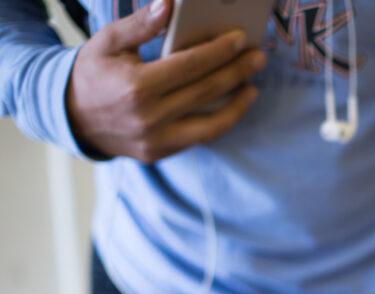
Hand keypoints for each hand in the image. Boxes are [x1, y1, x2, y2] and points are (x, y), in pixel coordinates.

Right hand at [66, 0, 266, 161]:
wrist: (71, 117)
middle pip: (206, 91)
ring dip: (237, 104)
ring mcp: (156, 140)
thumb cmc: (94, 73)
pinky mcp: (160, 153)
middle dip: (236, 72)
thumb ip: (141, 25)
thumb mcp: (108, 42)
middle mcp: (149, 117)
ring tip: (253, 86)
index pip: (190, 66)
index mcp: (136, 86)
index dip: (219, 52)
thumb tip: (169, 5)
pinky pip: (200, 137)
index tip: (240, 39)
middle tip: (258, 58)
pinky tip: (233, 105)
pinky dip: (221, 121)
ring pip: (211, 123)